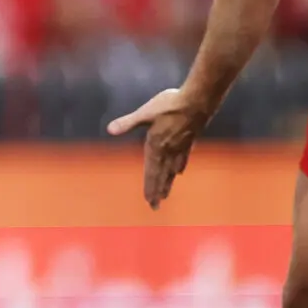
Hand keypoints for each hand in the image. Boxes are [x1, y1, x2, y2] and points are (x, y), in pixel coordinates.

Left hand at [107, 86, 206, 208]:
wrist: (198, 101)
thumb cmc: (170, 105)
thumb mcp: (145, 113)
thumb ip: (128, 122)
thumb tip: (110, 129)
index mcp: (156, 145)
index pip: (151, 171)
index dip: (150, 186)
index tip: (149, 201)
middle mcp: (169, 150)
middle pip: (162, 175)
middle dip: (157, 191)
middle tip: (155, 206)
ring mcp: (181, 147)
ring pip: (172, 170)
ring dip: (167, 183)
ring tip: (166, 195)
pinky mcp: (189, 141)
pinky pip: (182, 159)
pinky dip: (179, 168)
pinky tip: (179, 172)